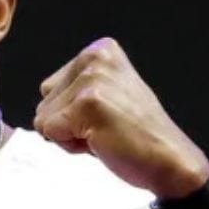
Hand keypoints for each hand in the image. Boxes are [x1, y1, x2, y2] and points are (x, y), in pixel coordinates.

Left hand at [34, 38, 208, 199]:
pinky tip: (101, 140)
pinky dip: (70, 145)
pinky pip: (49, 132)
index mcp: (100, 50)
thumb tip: (40, 105)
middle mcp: (95, 57)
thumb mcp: (106, 94)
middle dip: (68, 124)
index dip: (70, 112)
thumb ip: (74, 89)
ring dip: (70, 135)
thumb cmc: (135, 134)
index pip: (49, 88)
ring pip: (43, 119)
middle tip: (105, 127)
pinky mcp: (88, 103)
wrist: (168, 158)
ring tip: (104, 132)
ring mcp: (92, 79)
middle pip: (43, 102)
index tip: (104, 115)